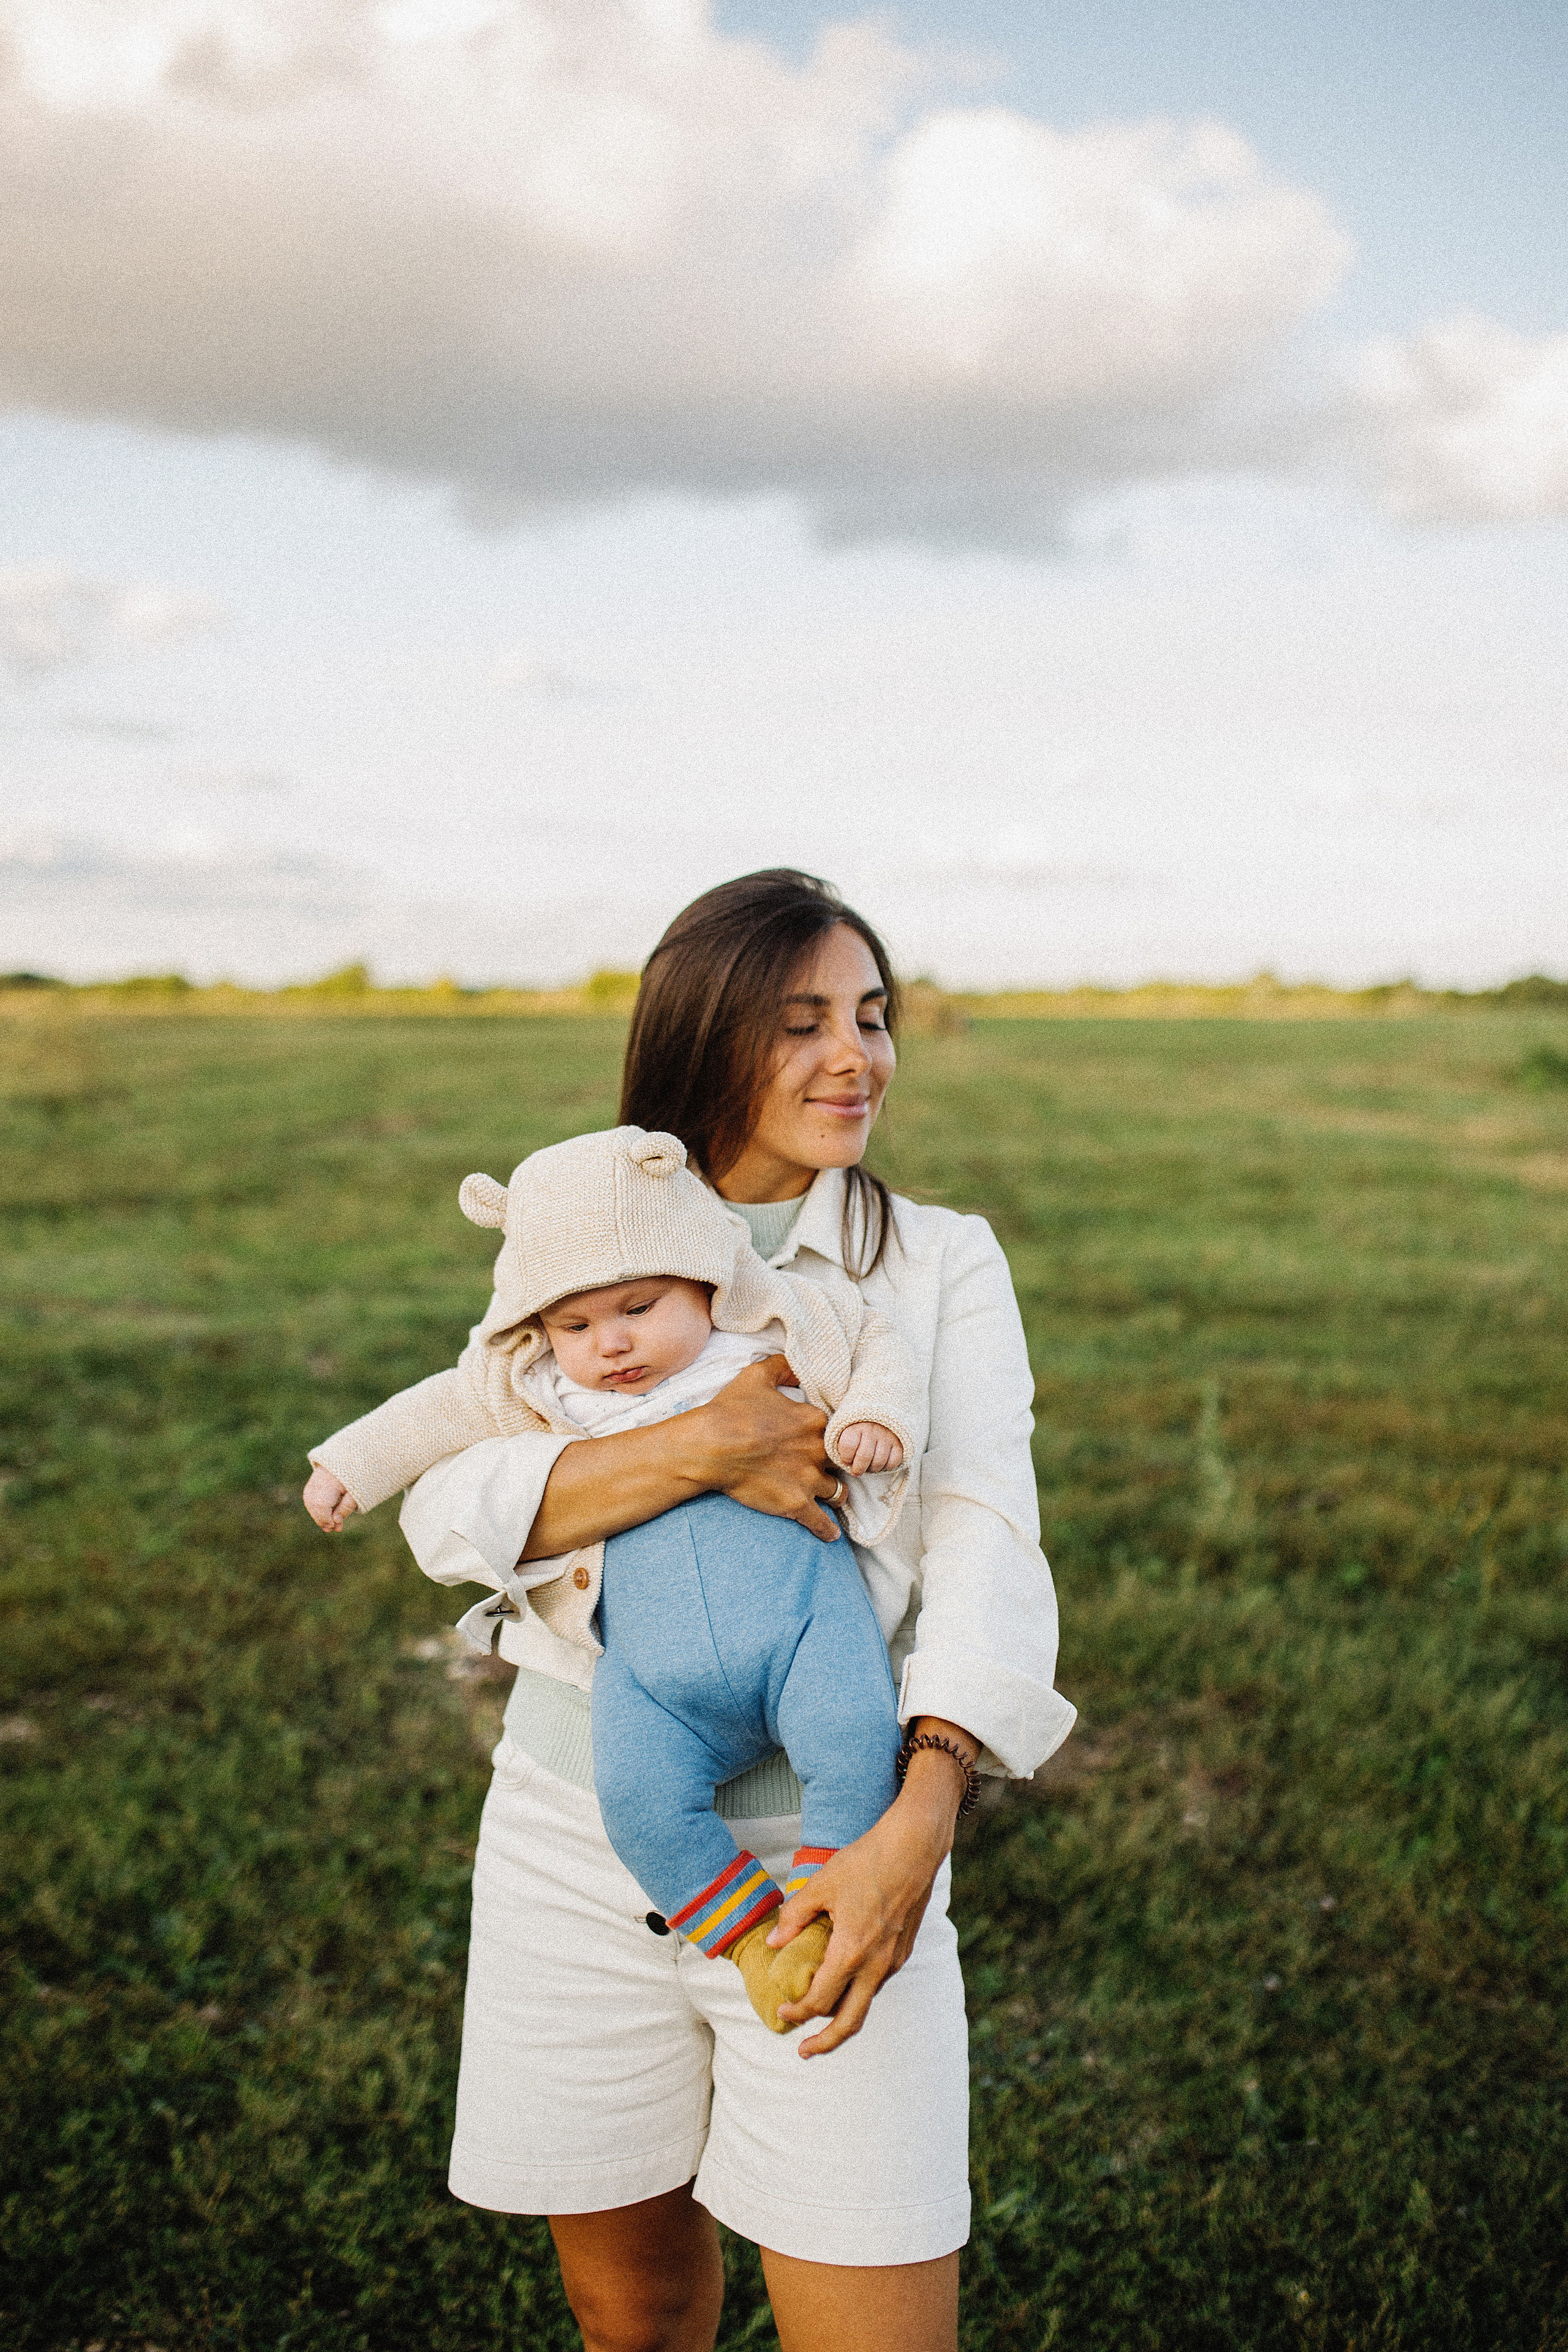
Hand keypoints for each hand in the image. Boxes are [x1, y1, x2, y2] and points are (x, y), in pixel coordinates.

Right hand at [303, 1465, 356, 1530]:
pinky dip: (314, 1505)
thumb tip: (335, 1522)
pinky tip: (323, 1513)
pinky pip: (309, 1494)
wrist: (355, 1456)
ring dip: (316, 1513)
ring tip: (327, 1523)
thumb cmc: (358, 1475)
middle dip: (320, 1518)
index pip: (321, 1504)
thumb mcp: (357, 1492)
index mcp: (331, 1481)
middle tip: (330, 1529)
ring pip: (309, 1498)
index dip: (325, 1518)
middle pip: (313, 1502)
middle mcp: (320, 1478)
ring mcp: (316, 1477)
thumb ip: (346, 1507)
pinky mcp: (315, 1478)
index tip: (333, 1527)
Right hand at [695, 1356, 841, 1541]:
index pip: (839, 1429)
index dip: (835, 1435)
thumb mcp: (757, 1376)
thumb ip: (783, 1366)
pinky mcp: (796, 1504)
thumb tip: (799, 1363)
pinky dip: (827, 1530)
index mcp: (815, 1420)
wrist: (709, 1447)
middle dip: (838, 1464)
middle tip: (830, 1466)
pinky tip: (830, 1534)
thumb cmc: (730, 1411)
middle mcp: (818, 1450)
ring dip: (834, 1492)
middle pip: (842, 1461)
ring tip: (829, 1496)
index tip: (826, 1439)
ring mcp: (808, 1480)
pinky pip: (822, 1523)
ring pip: (837, 1491)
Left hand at [765, 1720, 977, 2055]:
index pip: (820, 2000)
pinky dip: (859, 1991)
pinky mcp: (905, 1949)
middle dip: (825, 2043)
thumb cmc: (866, 1861)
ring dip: (843, 2015)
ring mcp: (894, 1959)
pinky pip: (878, 1981)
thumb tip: (774, 1944)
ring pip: (866, 2001)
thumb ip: (795, 1917)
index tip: (782, 2011)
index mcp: (852, 1952)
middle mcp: (876, 1965)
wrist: (915, 1846)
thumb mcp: (822, 1884)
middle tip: (804, 2051)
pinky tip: (845, 1979)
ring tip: (821, 2016)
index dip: (797, 2012)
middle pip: (850, 2022)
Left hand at [833, 1421, 904, 1475]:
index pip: (848, 1446)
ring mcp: (886, 1435)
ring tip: (868, 1466)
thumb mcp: (845, 1431)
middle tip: (856, 1471)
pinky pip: (894, 1461)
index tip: (846, 1460)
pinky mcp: (898, 1442)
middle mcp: (872, 1429)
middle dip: (858, 1469)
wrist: (878, 1414)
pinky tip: (881, 1462)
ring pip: (879, 1461)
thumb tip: (847, 1463)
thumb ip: (843, 1445)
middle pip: (864, 1457)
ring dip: (872, 1469)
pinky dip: (887, 1466)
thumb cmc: (858, 1428)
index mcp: (855, 1425)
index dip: (845, 1458)